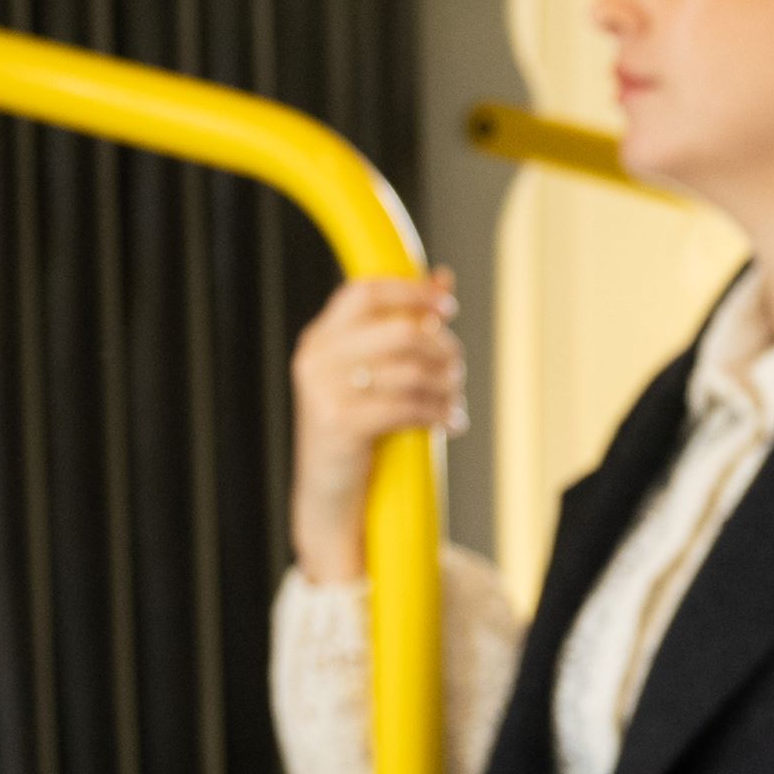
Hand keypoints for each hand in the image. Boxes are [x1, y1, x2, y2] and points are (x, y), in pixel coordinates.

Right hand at [289, 271, 460, 586]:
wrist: (330, 496)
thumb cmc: (357, 430)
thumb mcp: (372, 374)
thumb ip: (400, 326)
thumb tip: (442, 277)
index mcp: (320, 337)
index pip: (366, 292)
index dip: (412, 292)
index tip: (448, 306)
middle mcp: (316, 357)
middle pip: (399, 331)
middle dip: (441, 348)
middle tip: (457, 369)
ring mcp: (323, 390)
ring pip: (410, 370)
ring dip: (446, 386)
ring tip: (455, 400)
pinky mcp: (340, 423)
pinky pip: (406, 406)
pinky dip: (437, 413)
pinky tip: (450, 421)